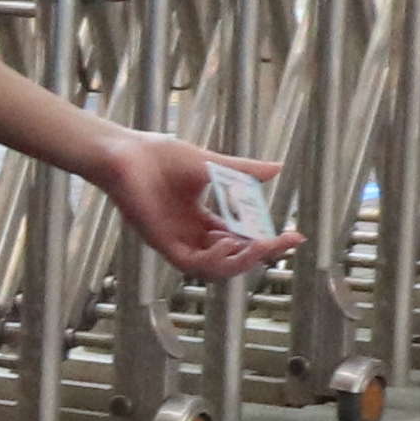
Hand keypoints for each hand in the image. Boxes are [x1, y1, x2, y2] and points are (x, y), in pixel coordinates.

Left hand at [103, 130, 296, 282]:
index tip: (294, 235)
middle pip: (232, 258)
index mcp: (201, 220)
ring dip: (240, 260)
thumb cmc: (158, 155)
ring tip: (261, 245)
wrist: (124, 152)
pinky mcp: (160, 241)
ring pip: (214, 268)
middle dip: (261, 253)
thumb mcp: (212, 165)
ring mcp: (174, 239)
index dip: (266, 241)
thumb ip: (244, 172)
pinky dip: (212, 258)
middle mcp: (189, 234)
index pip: (240, 240)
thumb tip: (278, 168)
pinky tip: (228, 243)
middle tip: (283, 242)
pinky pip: (190, 263)